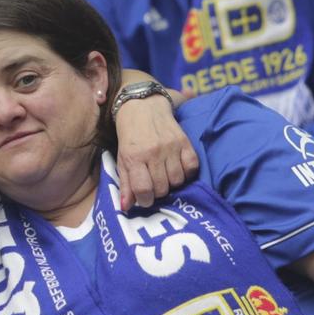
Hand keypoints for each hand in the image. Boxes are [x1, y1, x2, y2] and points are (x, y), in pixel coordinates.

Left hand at [114, 91, 196, 209]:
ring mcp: (171, 147)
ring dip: (172, 183)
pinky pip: (192, 167)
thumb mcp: (121, 159)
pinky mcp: (184, 141)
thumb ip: (125, 184)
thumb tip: (126, 208)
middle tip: (154, 184)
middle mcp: (153, 152)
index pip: (144, 189)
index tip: (145, 198)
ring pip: (178, 181)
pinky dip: (187, 173)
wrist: (141, 106)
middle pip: (162, 188)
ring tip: (165, 175)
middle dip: (158, 192)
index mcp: (134, 157)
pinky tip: (178, 168)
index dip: (145, 200)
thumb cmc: (129, 136)